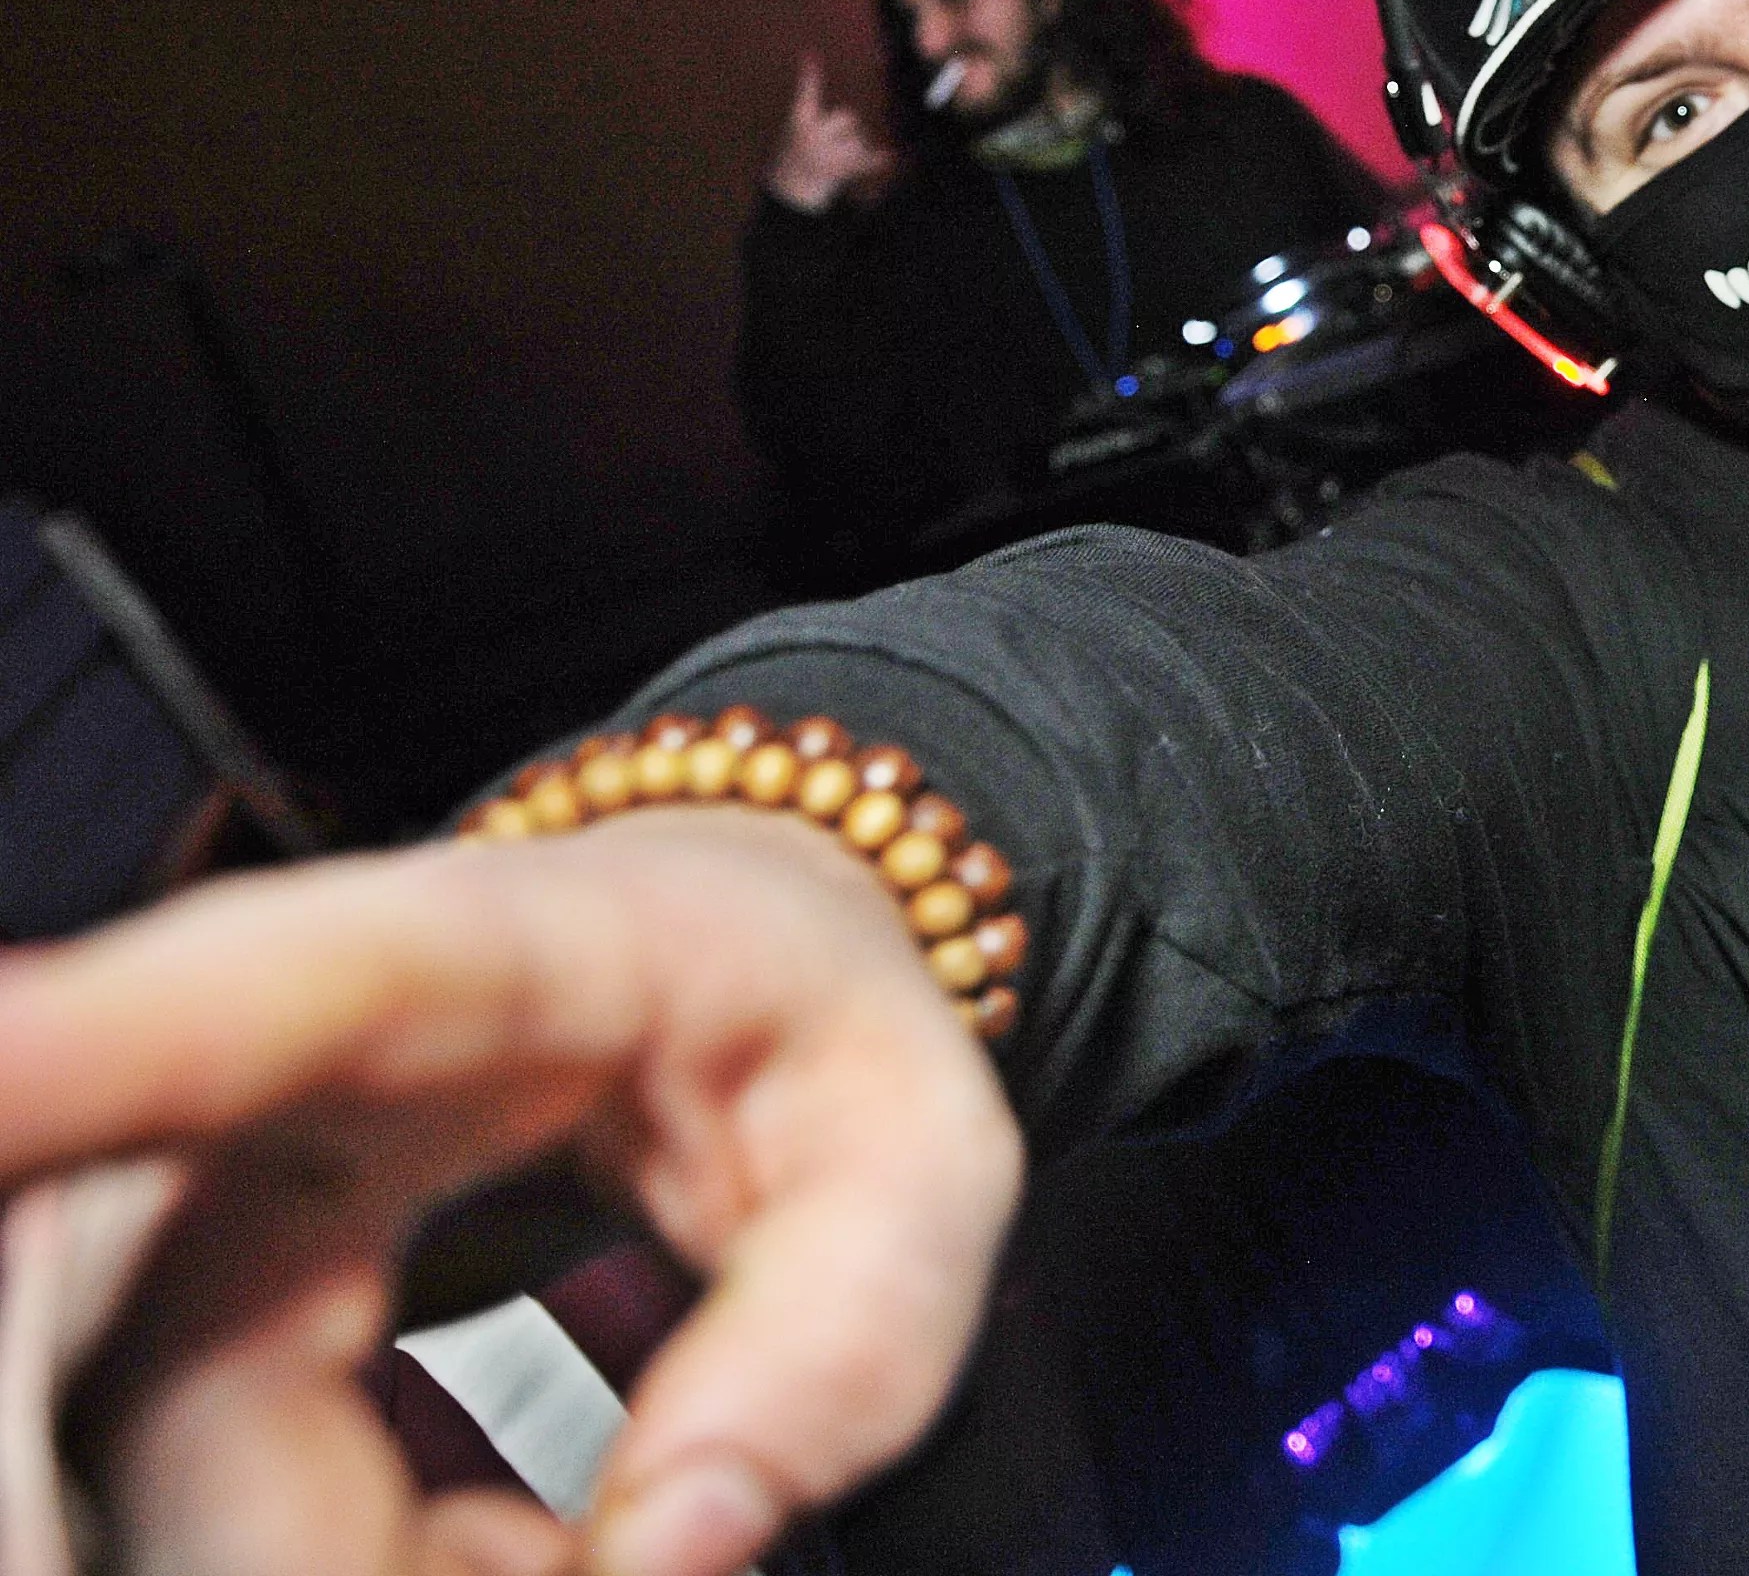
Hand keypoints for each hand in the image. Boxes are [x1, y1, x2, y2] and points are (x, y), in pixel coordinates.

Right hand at [0, 809, 1022, 1575]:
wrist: (723, 956)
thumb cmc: (816, 1036)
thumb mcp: (924, 1160)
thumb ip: (838, 1343)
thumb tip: (665, 1553)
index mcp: (494, 964)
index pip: (282, 993)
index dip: (102, 1045)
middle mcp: (293, 1074)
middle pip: (198, 1375)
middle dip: (363, 1555)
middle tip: (605, 1552)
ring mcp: (209, 1195)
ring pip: (195, 1484)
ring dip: (402, 1569)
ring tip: (596, 1522)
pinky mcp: (183, 1306)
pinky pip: (226, 1516)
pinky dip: (393, 1572)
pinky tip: (526, 1539)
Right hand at [766, 57, 897, 213]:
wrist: (792, 188)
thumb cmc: (798, 152)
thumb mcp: (798, 127)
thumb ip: (811, 101)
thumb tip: (814, 60)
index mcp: (799, 121)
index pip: (807, 93)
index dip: (810, 75)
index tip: (811, 54)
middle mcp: (812, 135)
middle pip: (847, 116)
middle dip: (847, 127)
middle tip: (830, 145)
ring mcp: (828, 154)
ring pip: (859, 139)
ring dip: (855, 148)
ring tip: (835, 161)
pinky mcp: (842, 170)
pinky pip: (867, 162)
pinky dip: (878, 161)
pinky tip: (892, 157)